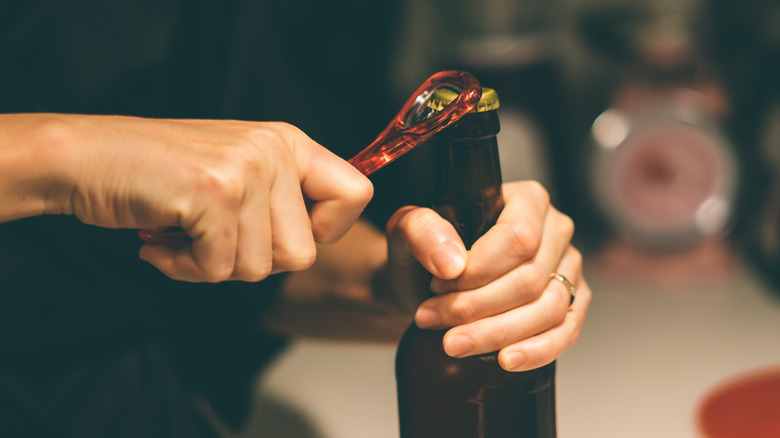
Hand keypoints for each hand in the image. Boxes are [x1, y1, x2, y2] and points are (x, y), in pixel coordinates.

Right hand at [18, 114, 372, 281]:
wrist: (85, 158)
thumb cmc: (159, 175)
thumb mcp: (236, 174)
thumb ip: (280, 202)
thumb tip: (315, 243)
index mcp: (288, 142)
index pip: (357, 194)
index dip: (327, 230)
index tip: (278, 231)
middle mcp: (275, 149)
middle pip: (302, 254)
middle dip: (251, 261)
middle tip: (210, 237)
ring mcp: (247, 168)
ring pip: (260, 268)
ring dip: (213, 265)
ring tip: (182, 232)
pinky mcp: (215, 192)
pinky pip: (218, 269)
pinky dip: (183, 268)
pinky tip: (160, 240)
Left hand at [386, 181, 590, 370]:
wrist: (427, 287)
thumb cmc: (425, 254)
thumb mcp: (407, 231)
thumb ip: (422, 231)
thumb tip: (452, 263)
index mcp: (526, 200)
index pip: (518, 238)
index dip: (479, 271)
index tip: (438, 286)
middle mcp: (556, 230)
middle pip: (530, 278)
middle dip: (477, 308)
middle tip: (433, 320)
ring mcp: (568, 268)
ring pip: (548, 308)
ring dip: (498, 333)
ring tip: (453, 343)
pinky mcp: (572, 304)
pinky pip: (566, 331)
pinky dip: (537, 351)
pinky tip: (506, 360)